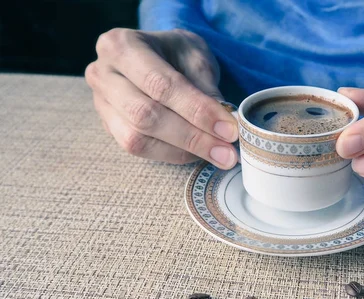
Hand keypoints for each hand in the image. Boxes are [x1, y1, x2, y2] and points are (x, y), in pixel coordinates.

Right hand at [85, 28, 237, 167]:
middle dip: (192, 137)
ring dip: (183, 151)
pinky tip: (197, 153)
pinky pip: (139, 150)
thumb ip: (206, 88)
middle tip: (228, 151)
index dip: (197, 111)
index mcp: (122, 45)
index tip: (229, 130)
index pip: (161, 85)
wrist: (154, 55)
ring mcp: (101, 103)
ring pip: (138, 139)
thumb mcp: (196, 56)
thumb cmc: (175, 53)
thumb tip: (225, 125)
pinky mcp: (108, 127)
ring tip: (218, 155)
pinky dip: (172, 154)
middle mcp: (103, 74)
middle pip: (145, 115)